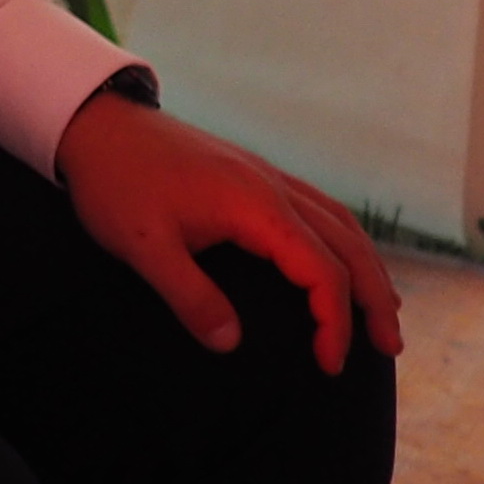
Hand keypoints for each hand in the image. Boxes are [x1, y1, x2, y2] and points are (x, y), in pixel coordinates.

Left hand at [53, 87, 402, 374]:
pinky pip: (318, 205)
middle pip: (347, 243)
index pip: (320, 270)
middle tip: (389, 346)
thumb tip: (231, 344)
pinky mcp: (251, 171)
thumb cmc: (114, 181)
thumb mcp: (141, 245)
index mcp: (254, 204)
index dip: (333, 321)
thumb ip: (188, 296)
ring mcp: (264, 173)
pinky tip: (341, 259)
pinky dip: (343, 238)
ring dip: (367, 265)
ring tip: (383, 310)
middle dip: (375, 296)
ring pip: (339, 220)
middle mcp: (272, 185)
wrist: (94, 121)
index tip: (328, 362)